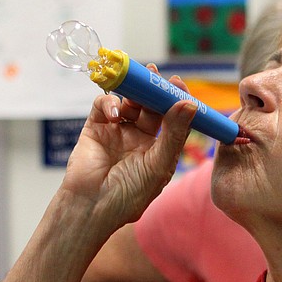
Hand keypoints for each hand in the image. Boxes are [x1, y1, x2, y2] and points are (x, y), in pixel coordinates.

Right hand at [61, 70, 196, 229]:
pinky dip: (109, 103)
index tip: (178, 84)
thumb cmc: (129, 194)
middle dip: (153, 89)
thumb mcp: (159, 165)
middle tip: (156, 74)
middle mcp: (138, 139)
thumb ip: (174, 134)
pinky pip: (103, 106)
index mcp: (158, 150)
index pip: (172, 119)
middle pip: (150, 106)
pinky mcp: (95, 128)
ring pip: (128, 102)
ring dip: (133, 93)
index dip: (175, 100)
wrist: (92, 207)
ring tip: (136, 90)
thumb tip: (189, 104)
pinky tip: (115, 113)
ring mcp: (116, 132)